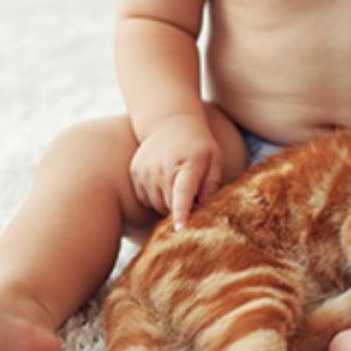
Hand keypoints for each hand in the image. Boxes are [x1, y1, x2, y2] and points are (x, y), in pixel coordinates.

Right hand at [129, 115, 222, 229]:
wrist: (170, 121)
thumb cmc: (198, 144)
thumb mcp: (214, 159)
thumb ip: (212, 185)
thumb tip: (204, 209)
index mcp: (188, 164)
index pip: (183, 192)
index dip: (182, 211)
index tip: (180, 228)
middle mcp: (163, 168)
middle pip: (171, 206)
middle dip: (182, 208)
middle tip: (192, 194)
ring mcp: (146, 170)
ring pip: (157, 205)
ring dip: (169, 203)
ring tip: (176, 183)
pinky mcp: (136, 172)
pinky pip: (145, 199)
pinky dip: (156, 197)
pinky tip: (163, 181)